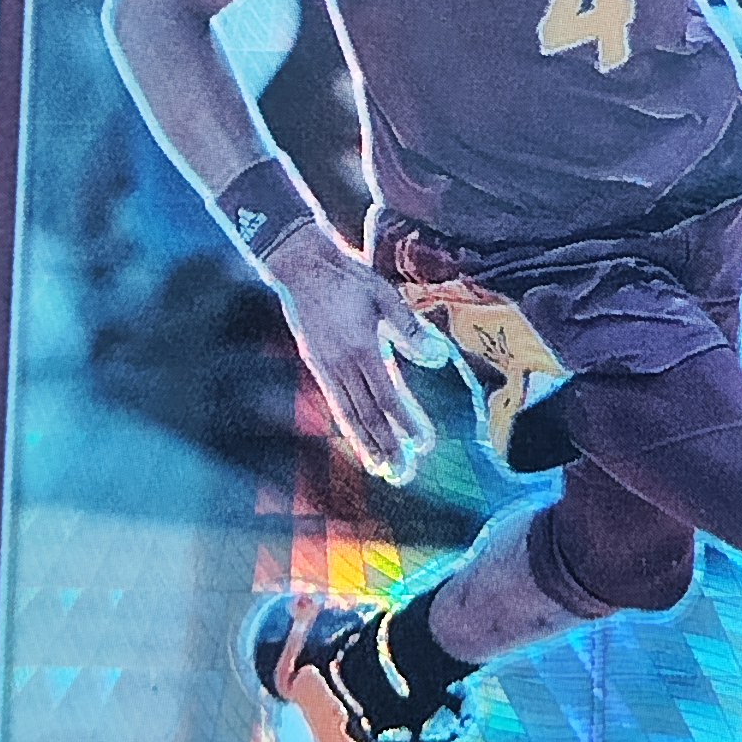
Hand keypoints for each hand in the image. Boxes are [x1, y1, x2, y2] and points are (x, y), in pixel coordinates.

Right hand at [260, 230, 449, 482]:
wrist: (302, 267)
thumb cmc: (349, 278)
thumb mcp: (384, 295)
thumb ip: (410, 329)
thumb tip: (439, 356)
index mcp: (361, 347)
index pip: (386, 395)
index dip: (405, 422)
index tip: (423, 444)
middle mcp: (341, 364)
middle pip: (367, 414)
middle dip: (386, 445)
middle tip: (403, 473)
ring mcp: (325, 367)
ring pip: (348, 414)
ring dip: (366, 444)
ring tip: (381, 470)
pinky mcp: (316, 365)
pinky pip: (335, 403)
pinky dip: (349, 426)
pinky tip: (359, 440)